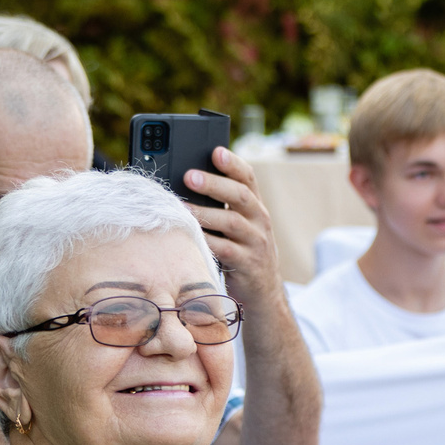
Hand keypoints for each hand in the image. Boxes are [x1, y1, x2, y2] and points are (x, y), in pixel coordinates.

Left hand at [182, 146, 281, 298]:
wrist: (263, 293)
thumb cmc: (239, 253)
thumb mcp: (237, 227)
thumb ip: (220, 207)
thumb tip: (181, 184)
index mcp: (255, 207)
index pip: (248, 178)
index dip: (233, 163)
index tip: (215, 150)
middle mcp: (260, 221)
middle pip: (239, 195)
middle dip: (214, 184)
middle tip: (190, 176)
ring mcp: (256, 243)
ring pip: (231, 222)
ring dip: (205, 213)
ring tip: (182, 207)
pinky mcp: (248, 265)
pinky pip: (225, 250)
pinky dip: (206, 241)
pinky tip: (189, 236)